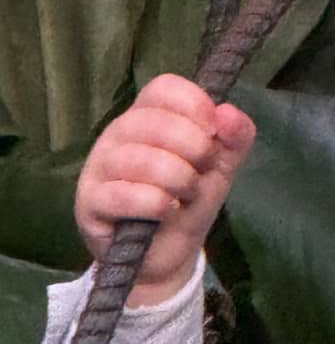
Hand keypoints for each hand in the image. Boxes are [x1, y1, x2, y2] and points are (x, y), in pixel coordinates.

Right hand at [75, 75, 255, 306]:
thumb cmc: (188, 202)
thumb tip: (229, 114)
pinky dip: (156, 204)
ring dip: (178, 180)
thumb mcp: (220, 168)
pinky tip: (167, 211)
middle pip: (154, 121)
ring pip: (140, 159)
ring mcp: (99, 167)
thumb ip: (234, 139)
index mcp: (149, 116)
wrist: (168, 255)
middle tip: (201, 172)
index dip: (195, 105)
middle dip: (194, 149)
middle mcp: (118, 134)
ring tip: (185, 195)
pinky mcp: (90, 202)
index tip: (214, 133)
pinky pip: (124, 195)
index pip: (164, 88)